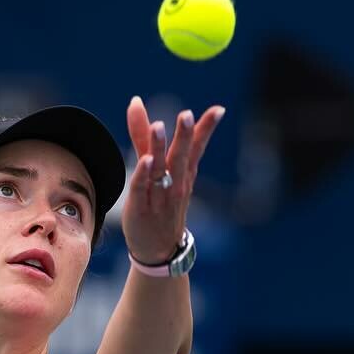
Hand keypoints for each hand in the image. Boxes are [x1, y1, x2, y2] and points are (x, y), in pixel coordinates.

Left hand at [122, 95, 223, 264]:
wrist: (157, 251)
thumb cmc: (160, 205)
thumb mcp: (158, 169)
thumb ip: (143, 136)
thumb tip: (135, 102)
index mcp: (183, 174)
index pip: (197, 149)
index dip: (206, 130)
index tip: (218, 110)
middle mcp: (174, 185)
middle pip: (180, 157)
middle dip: (185, 136)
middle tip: (187, 115)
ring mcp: (159, 197)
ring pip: (160, 170)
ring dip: (159, 148)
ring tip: (159, 127)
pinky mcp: (140, 208)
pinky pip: (142, 189)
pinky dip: (144, 174)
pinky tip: (145, 160)